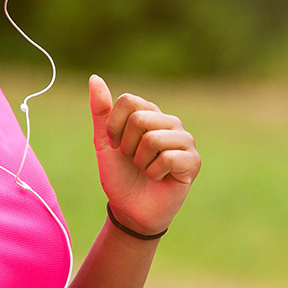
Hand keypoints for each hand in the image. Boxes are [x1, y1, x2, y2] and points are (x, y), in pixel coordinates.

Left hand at [89, 75, 200, 236]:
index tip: (116, 145)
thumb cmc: (119, 175)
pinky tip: (159, 178)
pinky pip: (167, 158)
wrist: (130, 209)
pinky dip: (154, 173)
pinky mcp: (193, 161)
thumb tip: (94, 78)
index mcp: (150, 113)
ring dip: (140, 161)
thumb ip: (101, 111)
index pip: (128, 101)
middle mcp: (170, 122)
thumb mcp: (104, 142)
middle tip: (133, 160)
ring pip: (152, 139)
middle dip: (127, 146)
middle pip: (139, 119)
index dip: (114, 126)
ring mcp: (185, 140)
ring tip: (146, 169)